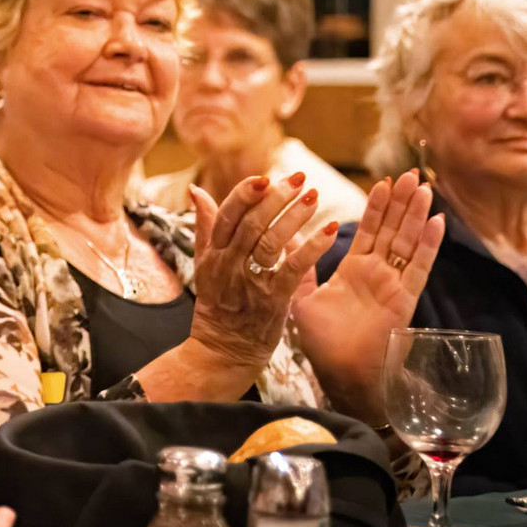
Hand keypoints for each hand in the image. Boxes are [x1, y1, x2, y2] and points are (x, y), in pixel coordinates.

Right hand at [186, 174, 335, 373]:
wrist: (223, 350)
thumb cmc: (218, 304)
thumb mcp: (204, 263)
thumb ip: (205, 226)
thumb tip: (195, 189)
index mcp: (213, 253)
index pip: (227, 215)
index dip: (245, 194)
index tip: (264, 176)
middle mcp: (229, 264)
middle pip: (252, 223)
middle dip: (277, 198)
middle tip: (300, 179)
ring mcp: (251, 282)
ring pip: (273, 241)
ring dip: (295, 217)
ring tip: (314, 197)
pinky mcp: (273, 299)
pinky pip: (294, 268)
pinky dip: (313, 247)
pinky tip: (331, 230)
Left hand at [290, 171, 444, 423]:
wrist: (339, 375)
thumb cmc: (322, 343)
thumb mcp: (301, 297)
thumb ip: (297, 266)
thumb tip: (282, 236)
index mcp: (354, 271)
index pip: (369, 231)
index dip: (378, 207)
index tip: (384, 181)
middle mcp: (377, 275)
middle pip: (393, 230)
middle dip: (402, 202)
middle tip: (411, 173)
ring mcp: (393, 285)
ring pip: (408, 242)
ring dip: (416, 215)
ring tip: (424, 187)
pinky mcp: (403, 299)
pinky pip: (418, 267)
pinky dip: (428, 244)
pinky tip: (437, 221)